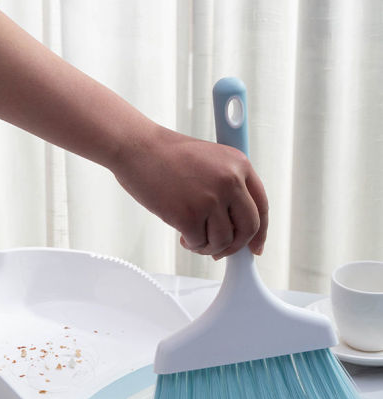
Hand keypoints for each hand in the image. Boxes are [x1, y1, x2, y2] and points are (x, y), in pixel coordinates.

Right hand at [113, 127, 268, 259]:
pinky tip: (182, 235)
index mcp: (239, 164)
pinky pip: (199, 243)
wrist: (137, 148)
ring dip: (209, 246)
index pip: (261, 206)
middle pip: (248, 228)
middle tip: (220, 250)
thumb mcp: (211, 160)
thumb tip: (237, 224)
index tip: (254, 247)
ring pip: (223, 241)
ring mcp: (210, 199)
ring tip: (194, 238)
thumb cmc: (166, 155)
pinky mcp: (189, 215)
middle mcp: (230, 181)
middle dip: (235, 246)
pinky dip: (191, 244)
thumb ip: (229, 186)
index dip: (259, 232)